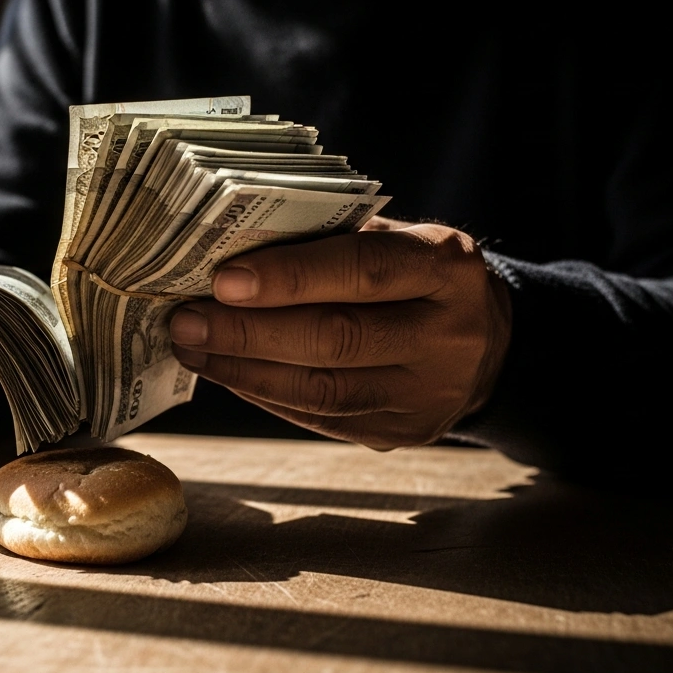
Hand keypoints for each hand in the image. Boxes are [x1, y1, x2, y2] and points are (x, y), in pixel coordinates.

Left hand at [167, 216, 511, 449]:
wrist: (487, 343)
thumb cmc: (414, 276)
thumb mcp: (395, 239)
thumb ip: (330, 242)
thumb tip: (229, 254)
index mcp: (447, 266)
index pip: (363, 270)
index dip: (290, 276)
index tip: (223, 280)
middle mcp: (447, 334)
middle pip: (337, 338)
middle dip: (248, 331)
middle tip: (185, 320)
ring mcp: (427, 394)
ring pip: (323, 390)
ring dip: (244, 371)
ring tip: (192, 349)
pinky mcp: (401, 433)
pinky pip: (320, 419)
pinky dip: (265, 395)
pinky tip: (227, 375)